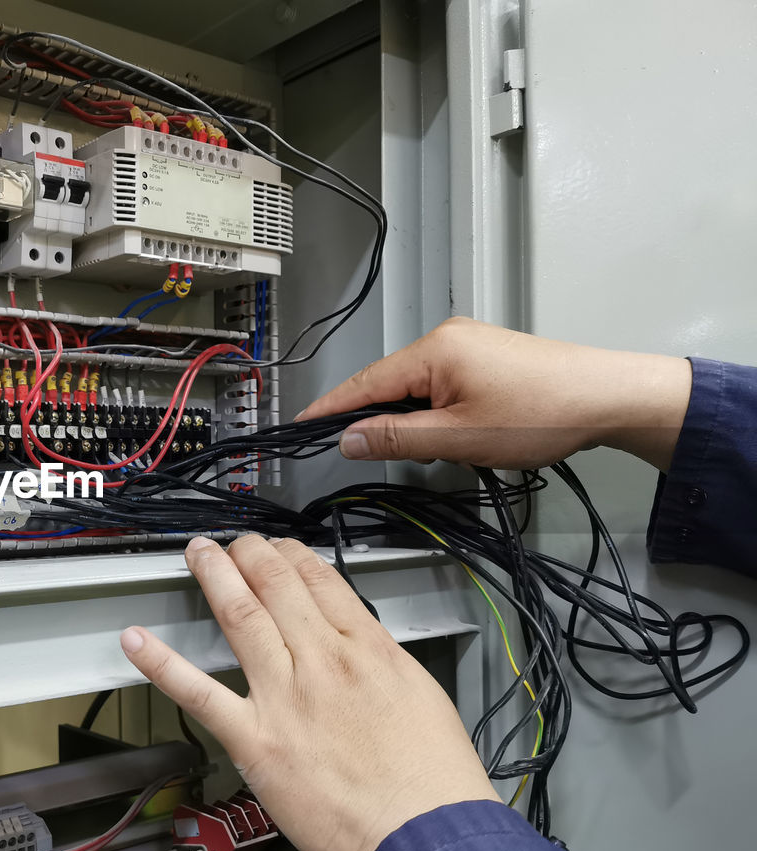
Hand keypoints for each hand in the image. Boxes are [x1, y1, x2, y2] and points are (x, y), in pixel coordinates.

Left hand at [120, 535, 498, 850]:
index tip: (279, 548)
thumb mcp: (422, 697)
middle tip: (232, 543)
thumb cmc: (433, 782)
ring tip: (197, 555)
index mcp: (368, 650)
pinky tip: (138, 641)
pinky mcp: (256, 740)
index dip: (292, 556)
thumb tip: (361, 648)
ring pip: (241, 617)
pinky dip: (163, 665)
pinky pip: (200, 694)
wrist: (425, 837)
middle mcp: (323, 662)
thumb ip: (382, 665)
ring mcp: (284, 697)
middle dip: (249, 555)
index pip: (320, 581)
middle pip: (276, 586)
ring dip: (214, 578)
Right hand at [296, 316, 691, 471]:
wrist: (610, 397)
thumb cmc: (539, 415)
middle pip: (389, 383)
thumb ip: (396, 438)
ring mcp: (470, 344)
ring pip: (417, 386)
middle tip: (363, 454)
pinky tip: (446, 433)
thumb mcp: (458, 437)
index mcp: (433, 350)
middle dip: (375, 419)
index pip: (364, 382)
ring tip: (421, 450)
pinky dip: (433, 410)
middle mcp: (447, 337)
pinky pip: (441, 383)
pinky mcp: (488, 356)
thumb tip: (347, 439)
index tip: (300, 426)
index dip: (331, 408)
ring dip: (410, 418)